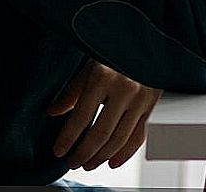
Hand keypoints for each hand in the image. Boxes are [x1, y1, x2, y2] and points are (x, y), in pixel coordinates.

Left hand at [47, 59, 161, 170]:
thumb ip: (72, 91)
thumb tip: (52, 113)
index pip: (82, 117)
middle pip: (101, 133)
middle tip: (74, 161)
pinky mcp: (152, 105)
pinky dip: (126, 153)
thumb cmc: (114, 51)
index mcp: (104, 77)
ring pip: (120, 138)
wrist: (146, 41)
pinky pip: (139, 135)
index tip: (58, 151)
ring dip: (102, 156)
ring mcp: (141, 98)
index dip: (68, 138)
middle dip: (84, 152)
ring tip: (89, 163)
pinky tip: (113, 161)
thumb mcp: (90, 66)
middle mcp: (125, 89)